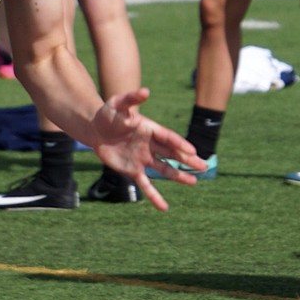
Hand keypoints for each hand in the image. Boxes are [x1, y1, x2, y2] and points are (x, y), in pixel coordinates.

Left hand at [90, 88, 207, 210]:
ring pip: (164, 170)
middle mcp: (149, 145)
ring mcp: (143, 159)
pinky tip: (164, 208)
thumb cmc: (107, 114)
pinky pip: (145, 185)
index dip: (179, 144)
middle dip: (187, 160)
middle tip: (204, 166)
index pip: (168, 138)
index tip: (192, 151)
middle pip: (171, 154)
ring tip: (194, 182)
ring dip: (178, 176)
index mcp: (149, 129)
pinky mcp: (133, 170)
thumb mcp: (117, 104)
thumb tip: (145, 91)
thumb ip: (131, 98)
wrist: (94, 129)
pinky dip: (154, 196)